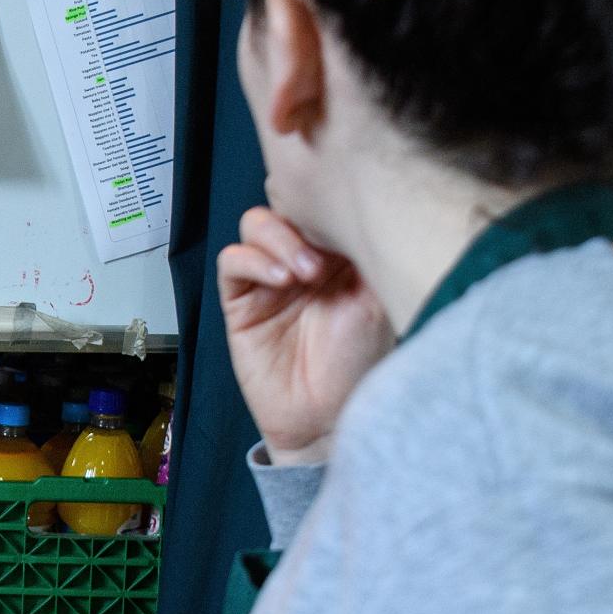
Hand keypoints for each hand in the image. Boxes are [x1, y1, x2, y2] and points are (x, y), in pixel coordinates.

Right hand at [216, 206, 392, 464]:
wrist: (329, 417)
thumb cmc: (360, 364)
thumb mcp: (380, 297)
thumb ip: (367, 249)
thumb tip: (361, 204)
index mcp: (340, 250)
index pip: (325, 200)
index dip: (331, 195)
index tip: (350, 211)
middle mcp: (303, 256)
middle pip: (286, 201)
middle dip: (303, 212)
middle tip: (328, 246)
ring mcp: (269, 277)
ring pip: (256, 223)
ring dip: (280, 239)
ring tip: (307, 272)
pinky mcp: (240, 300)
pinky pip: (233, 261)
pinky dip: (254, 262)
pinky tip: (282, 282)